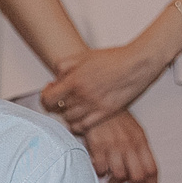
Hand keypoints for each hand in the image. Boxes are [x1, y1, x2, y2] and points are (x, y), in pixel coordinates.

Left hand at [39, 44, 160, 135]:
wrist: (136, 65)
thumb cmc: (112, 59)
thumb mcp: (83, 56)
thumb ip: (64, 65)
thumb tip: (55, 79)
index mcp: (74, 81)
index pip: (48, 99)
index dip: (45, 97)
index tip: (51, 93)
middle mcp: (82, 96)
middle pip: (58, 110)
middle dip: (58, 104)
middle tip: (63, 98)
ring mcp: (93, 107)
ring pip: (69, 120)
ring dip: (67, 114)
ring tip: (73, 106)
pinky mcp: (105, 113)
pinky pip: (83, 126)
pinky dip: (77, 124)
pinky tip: (80, 117)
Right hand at [83, 112, 158, 182]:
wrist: (96, 103)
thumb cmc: (114, 117)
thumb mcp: (134, 130)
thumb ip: (139, 149)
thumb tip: (142, 170)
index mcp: (140, 141)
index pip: (151, 169)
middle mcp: (129, 145)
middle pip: (138, 176)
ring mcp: (113, 147)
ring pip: (120, 176)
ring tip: (113, 180)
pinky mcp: (97, 148)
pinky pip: (101, 169)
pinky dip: (101, 173)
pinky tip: (100, 169)